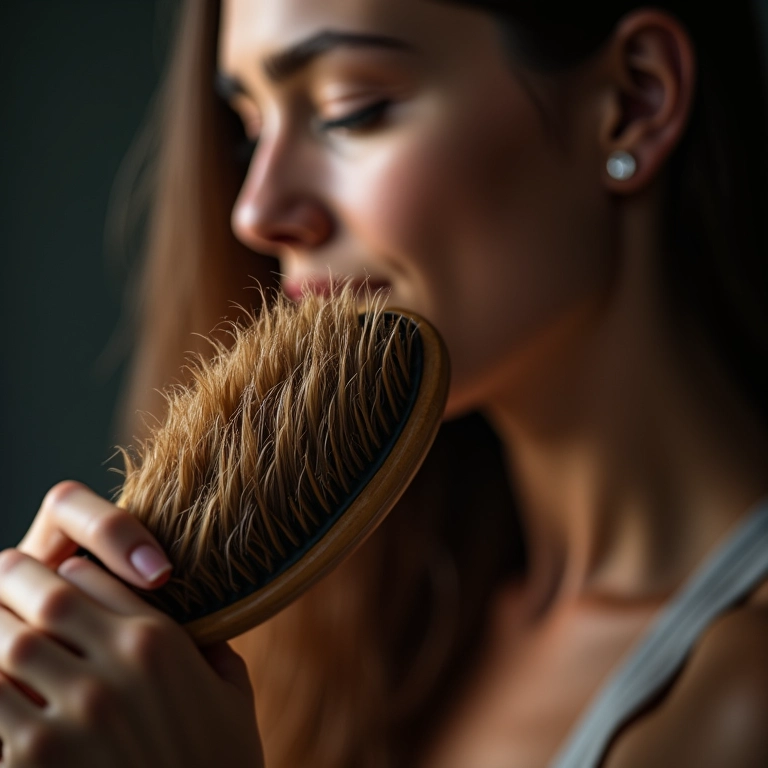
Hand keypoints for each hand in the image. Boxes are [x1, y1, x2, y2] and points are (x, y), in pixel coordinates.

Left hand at [0, 482, 263, 766]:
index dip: (67, 569)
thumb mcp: (232, 700)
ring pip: (9, 644)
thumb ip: (212, 654)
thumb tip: (199, 625)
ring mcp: (72, 718)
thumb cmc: (220, 767)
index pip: (95, 577)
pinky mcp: (33, 765)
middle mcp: (117, 668)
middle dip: (15, 579)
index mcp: (161, 644)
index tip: (55, 574)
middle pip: (46, 597)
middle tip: (0, 572)